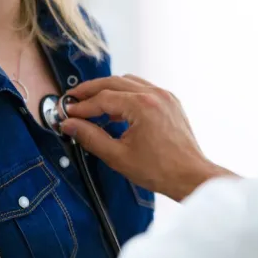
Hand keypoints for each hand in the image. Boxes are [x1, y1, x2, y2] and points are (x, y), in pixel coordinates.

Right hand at [60, 75, 234, 201]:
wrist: (190, 176)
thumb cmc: (159, 170)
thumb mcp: (117, 156)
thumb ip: (90, 137)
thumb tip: (70, 125)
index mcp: (142, 105)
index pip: (102, 98)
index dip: (82, 106)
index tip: (67, 113)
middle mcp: (154, 94)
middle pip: (113, 82)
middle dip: (90, 90)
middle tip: (73, 99)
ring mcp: (164, 96)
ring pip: (128, 82)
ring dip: (108, 90)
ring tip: (92, 104)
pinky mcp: (170, 101)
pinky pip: (142, 88)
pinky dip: (126, 94)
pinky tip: (116, 110)